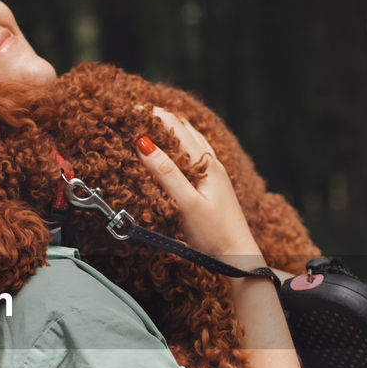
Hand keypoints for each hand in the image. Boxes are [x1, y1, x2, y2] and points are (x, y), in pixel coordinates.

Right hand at [138, 108, 263, 263]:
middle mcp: (211, 163)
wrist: (237, 257)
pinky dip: (177, 144)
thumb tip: (144, 144)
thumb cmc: (215, 234)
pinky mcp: (211, 185)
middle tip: (134, 114)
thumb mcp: (187, 203)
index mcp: (206, 163)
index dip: (152, 114)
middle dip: (159, 117)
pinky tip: (171, 153)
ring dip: (169, 129)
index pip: (175, 126)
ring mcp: (213, 173)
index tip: (129, 109)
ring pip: (190, 139)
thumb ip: (166, 173)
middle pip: (183, 127)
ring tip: (148, 126)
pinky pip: (192, 154)